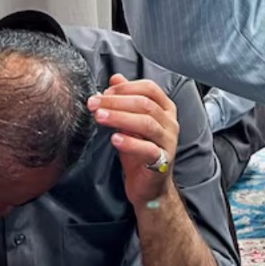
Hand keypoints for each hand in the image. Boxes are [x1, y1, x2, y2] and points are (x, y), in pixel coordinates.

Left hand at [88, 75, 178, 208]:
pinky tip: (114, 139)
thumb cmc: (140, 151)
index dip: (125, 88)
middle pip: (145, 104)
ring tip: (99, 117)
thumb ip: (126, 99)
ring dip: (120, 118)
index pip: (149, 88)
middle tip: (94, 103)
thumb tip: (115, 78)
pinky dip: (130, 142)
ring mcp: (168, 142)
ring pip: (146, 123)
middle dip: (116, 102)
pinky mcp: (162, 161)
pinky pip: (148, 149)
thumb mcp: (131, 122)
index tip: (104, 92)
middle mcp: (170, 123)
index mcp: (165, 109)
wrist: (149, 187)